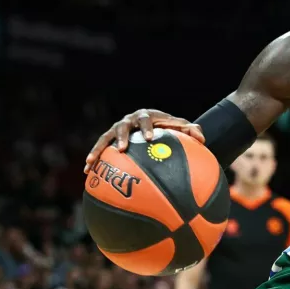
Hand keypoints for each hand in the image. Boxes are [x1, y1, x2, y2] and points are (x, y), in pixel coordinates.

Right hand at [83, 108, 204, 172]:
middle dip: (122, 136)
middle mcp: (129, 121)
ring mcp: (117, 129)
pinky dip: (94, 158)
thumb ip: (192, 131)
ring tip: (92, 162)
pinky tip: (87, 172)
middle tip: (122, 149)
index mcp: (147, 116)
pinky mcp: (109, 139)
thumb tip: (202, 138)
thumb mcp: (180, 128)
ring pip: (105, 137)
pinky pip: (99, 149)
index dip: (147, 128)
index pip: (146, 120)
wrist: (153, 125)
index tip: (150, 138)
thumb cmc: (169, 128)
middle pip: (123, 126)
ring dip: (99, 149)